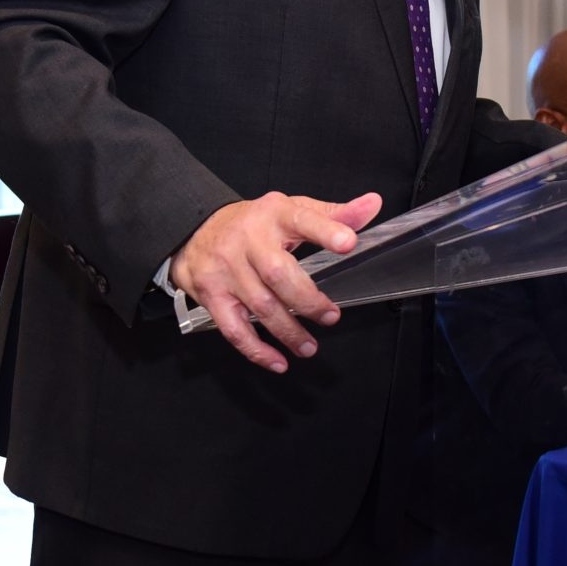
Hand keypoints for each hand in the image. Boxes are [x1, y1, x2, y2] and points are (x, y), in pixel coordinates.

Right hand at [171, 191, 382, 372]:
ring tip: (309, 346)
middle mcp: (248, 240)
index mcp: (274, 214)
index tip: (348, 243)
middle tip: (330, 316)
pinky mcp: (212, 294)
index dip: (327, 231)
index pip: (303, 218)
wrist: (194, 229)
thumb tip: (372, 205)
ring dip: (289, 331)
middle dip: (308, 300)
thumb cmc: (252, 223)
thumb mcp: (291, 209)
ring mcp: (227, 269)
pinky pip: (234, 328)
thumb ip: (334, 214)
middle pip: (278, 273)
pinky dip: (256, 350)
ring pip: (260, 306)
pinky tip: (277, 360)